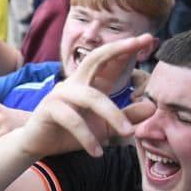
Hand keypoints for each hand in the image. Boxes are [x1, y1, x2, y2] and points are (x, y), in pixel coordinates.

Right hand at [22, 35, 156, 157]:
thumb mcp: (105, 127)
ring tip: (128, 134)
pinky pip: (73, 120)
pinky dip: (88, 137)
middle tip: (140, 42)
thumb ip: (127, 117)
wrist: (38, 146)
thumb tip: (152, 106)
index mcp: (89, 84)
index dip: (127, 49)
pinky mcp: (49, 109)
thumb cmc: (70, 134)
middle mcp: (74, 83)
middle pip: (96, 58)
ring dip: (113, 115)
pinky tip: (98, 152)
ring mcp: (60, 94)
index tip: (149, 39)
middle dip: (118, 48)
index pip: (109, 61)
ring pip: (92, 98)